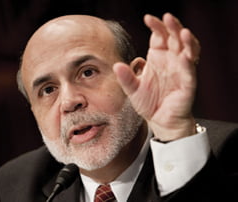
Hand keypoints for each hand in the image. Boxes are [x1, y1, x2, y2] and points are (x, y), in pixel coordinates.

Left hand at [113, 13, 200, 140]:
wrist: (159, 121)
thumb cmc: (148, 103)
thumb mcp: (133, 89)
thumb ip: (126, 78)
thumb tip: (116, 65)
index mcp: (158, 58)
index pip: (159, 36)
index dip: (156, 26)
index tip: (148, 18)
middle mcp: (171, 60)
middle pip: (175, 38)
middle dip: (173, 27)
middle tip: (167, 18)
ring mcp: (181, 70)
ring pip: (189, 50)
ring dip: (187, 40)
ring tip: (182, 31)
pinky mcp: (188, 84)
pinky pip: (190, 72)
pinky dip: (189, 64)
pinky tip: (185, 57)